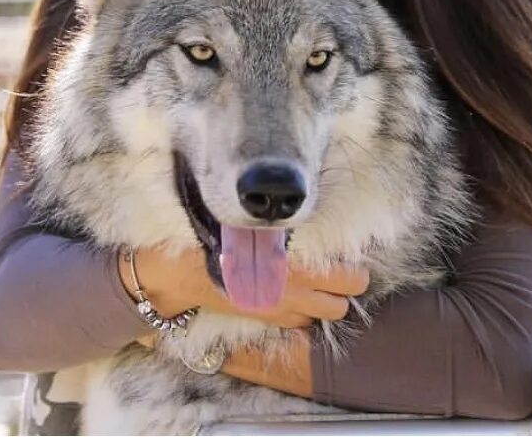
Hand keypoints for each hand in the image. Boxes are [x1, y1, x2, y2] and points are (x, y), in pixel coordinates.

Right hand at [120, 246, 368, 328]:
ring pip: (323, 316)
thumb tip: (302, 208)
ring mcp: (278, 312)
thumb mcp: (248, 226)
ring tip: (321, 283)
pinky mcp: (265, 319)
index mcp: (293, 269)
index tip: (351, 256)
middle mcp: (291, 296)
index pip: (347, 280)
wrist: (177, 276)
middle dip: (345, 289)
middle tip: (340, 271)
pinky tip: (297, 294)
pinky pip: (299, 322)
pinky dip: (304, 312)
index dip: (355, 270)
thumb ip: (280, 225)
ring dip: (326, 301)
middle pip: (342, 305)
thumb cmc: (210, 241)